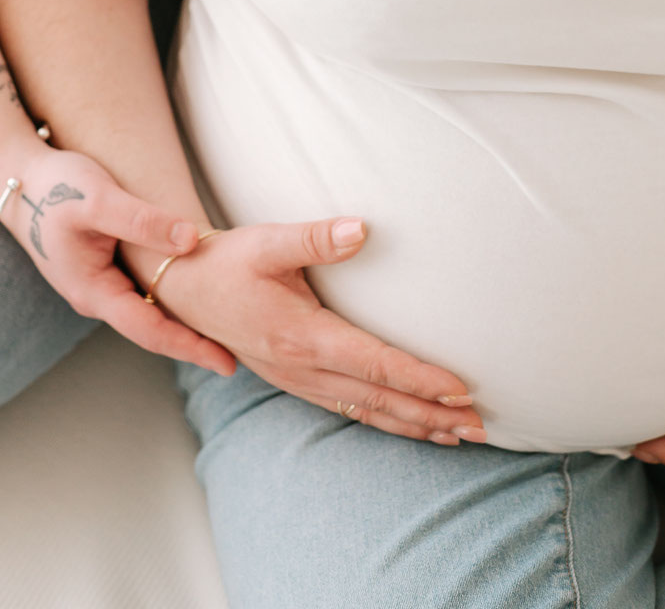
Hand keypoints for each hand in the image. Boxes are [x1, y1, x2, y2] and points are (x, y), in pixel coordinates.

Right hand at [8, 147, 234, 374]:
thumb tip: (190, 242)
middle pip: (151, 329)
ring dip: (181, 323)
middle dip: (191, 344)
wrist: (19, 178)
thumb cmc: (56, 186)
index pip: (150, 331)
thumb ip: (143, 221)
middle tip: (238, 357)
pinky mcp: (104, 267)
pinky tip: (192, 294)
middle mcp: (96, 295)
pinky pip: (141, 292)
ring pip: (147, 311)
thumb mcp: (100, 198)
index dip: (190, 348)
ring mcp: (99, 283)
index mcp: (93, 291)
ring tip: (224, 331)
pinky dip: (168, 299)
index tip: (226, 364)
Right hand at [139, 218, 484, 443]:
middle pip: (380, 400)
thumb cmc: (226, 261)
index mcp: (302, 337)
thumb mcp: (266, 241)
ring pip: (367, 413)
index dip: (421, 379)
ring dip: (415, 425)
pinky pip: (349, 410)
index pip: (375, 365)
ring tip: (460, 435)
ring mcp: (298, 381)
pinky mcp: (295, 381)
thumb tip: (362, 229)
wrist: (182, 289)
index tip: (462, 389)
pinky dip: (386, 421)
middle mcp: (303, 368)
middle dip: (433, 415)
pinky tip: (410, 425)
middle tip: (482, 427)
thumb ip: (316, 238)